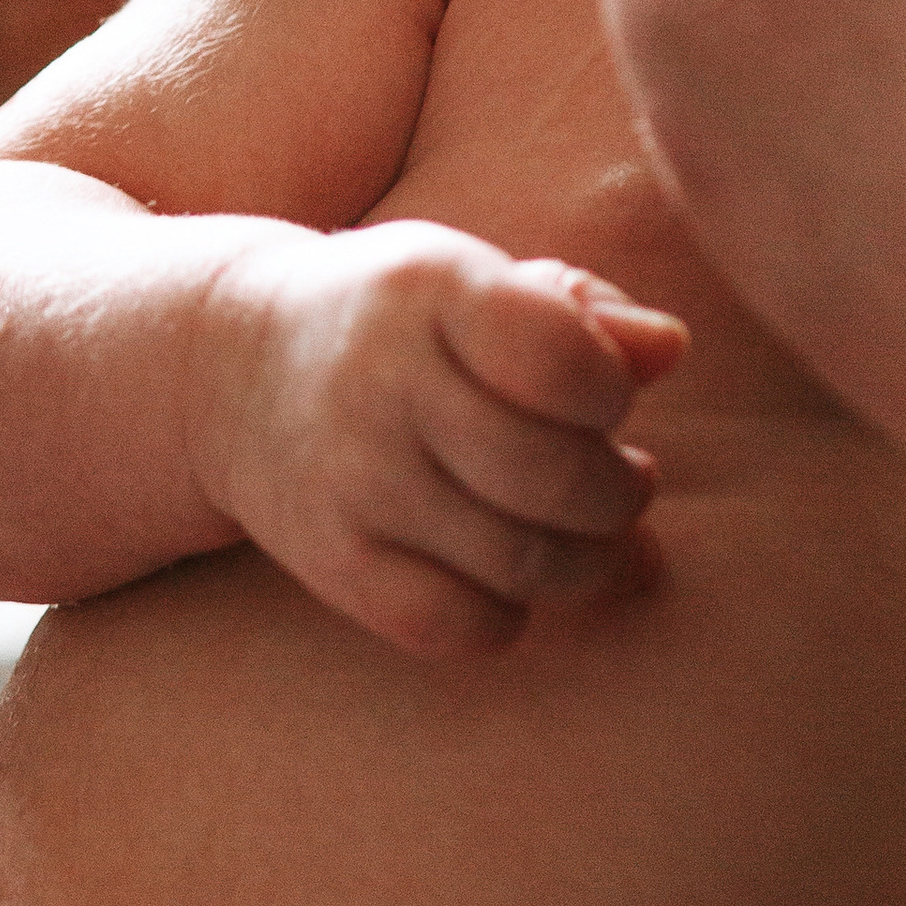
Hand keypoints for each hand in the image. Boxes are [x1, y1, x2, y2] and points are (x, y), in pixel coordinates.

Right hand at [198, 220, 687, 656]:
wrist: (234, 369)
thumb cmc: (399, 317)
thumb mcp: (480, 279)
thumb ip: (586, 310)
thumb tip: (671, 349)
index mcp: (433, 288)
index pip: (564, 360)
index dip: (614, 391)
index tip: (608, 395)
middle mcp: (386, 385)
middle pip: (553, 475)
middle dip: (620, 491)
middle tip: (629, 479)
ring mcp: (355, 484)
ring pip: (520, 562)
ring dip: (587, 560)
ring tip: (589, 529)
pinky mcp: (334, 566)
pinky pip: (459, 626)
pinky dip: (510, 615)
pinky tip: (513, 574)